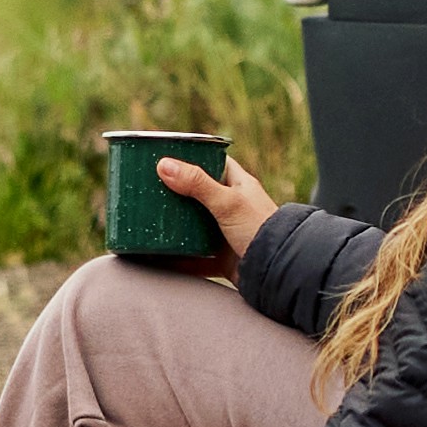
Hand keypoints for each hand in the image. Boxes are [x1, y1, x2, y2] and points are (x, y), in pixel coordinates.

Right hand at [153, 153, 278, 257]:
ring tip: (150, 219)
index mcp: (238, 185)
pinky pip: (194, 255)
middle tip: (150, 189)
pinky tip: (161, 255)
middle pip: (198, 194)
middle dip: (176, 194)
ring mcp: (225, 232)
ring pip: (194, 225)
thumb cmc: (261, 230)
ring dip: (175, 225)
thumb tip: (165, 165)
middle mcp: (232, 206)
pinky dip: (178, 257)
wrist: (276, 271)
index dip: (192, 157)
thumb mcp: (228, 202)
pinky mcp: (221, 256)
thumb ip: (197, 184)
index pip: (213, 162)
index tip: (167, 156)